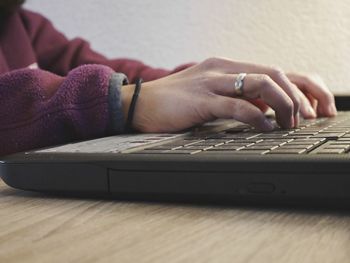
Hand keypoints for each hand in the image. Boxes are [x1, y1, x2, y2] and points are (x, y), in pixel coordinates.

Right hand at [121, 57, 336, 132]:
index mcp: (226, 67)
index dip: (298, 87)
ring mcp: (211, 82)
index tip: (312, 107)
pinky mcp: (200, 100)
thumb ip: (236, 99)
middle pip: (273, 73)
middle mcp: (222, 69)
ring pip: (260, 84)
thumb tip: (266, 110)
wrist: (139, 103)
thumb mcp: (211, 96)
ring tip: (290, 123)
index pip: (272, 70)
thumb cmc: (174, 102)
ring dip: (283, 104)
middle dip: (298, 95)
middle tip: (307, 117)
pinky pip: (236, 105)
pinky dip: (256, 116)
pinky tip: (266, 126)